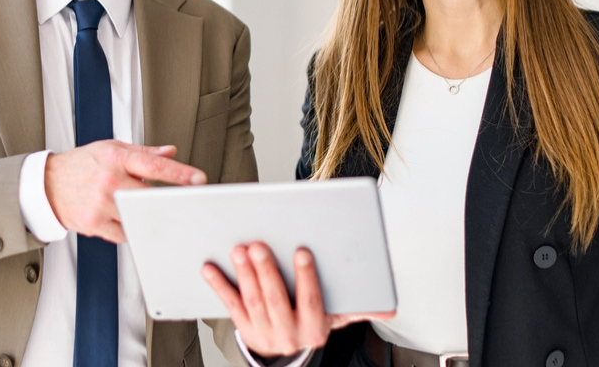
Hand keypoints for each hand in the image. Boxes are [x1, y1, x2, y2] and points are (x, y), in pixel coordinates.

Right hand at [44, 140, 206, 243]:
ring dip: (145, 215)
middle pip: (150, 195)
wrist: (47, 184)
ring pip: (138, 217)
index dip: (180, 173)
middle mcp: (109, 181)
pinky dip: (129, 228)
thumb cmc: (81, 165)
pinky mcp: (94, 224)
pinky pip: (124, 233)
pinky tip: (123, 218)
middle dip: (167, 201)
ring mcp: (101, 205)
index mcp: (116, 158)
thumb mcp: (110, 149)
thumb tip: (170, 152)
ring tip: (138, 208)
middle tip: (180, 204)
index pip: (154, 165)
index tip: (199, 179)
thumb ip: (143, 152)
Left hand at [202, 242, 394, 357]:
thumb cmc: (313, 322)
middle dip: (266, 271)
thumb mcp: (338, 318)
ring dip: (243, 274)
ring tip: (238, 249)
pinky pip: (229, 305)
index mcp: (314, 327)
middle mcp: (287, 333)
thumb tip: (389, 308)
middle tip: (258, 245)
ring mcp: (263, 331)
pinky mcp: (243, 327)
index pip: (311, 300)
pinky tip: (210, 267)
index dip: (306, 277)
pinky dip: (219, 285)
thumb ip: (359, 308)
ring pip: (252, 301)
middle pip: (275, 299)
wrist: (288, 354)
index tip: (302, 251)